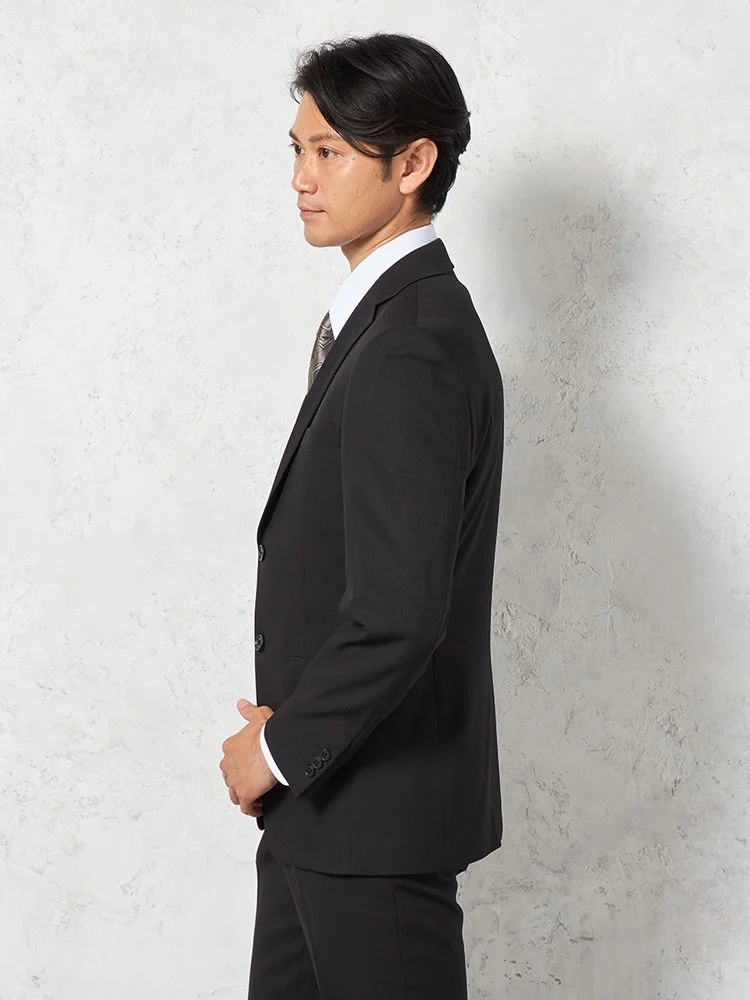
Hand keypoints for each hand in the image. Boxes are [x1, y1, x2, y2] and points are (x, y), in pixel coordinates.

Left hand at [219, 699, 277, 816]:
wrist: (274, 748)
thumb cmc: (268, 735)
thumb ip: (248, 711)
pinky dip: (252, 809)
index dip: (239, 765)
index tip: (249, 766)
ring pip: (234, 793)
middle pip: (230, 777)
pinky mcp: (245, 794)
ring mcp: (235, 781)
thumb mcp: (258, 716)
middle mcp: (229, 765)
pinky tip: (258, 808)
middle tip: (252, 782)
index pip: (230, 759)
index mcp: (231, 748)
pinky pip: (246, 807)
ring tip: (254, 797)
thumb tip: (242, 704)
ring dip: (243, 796)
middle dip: (239, 781)